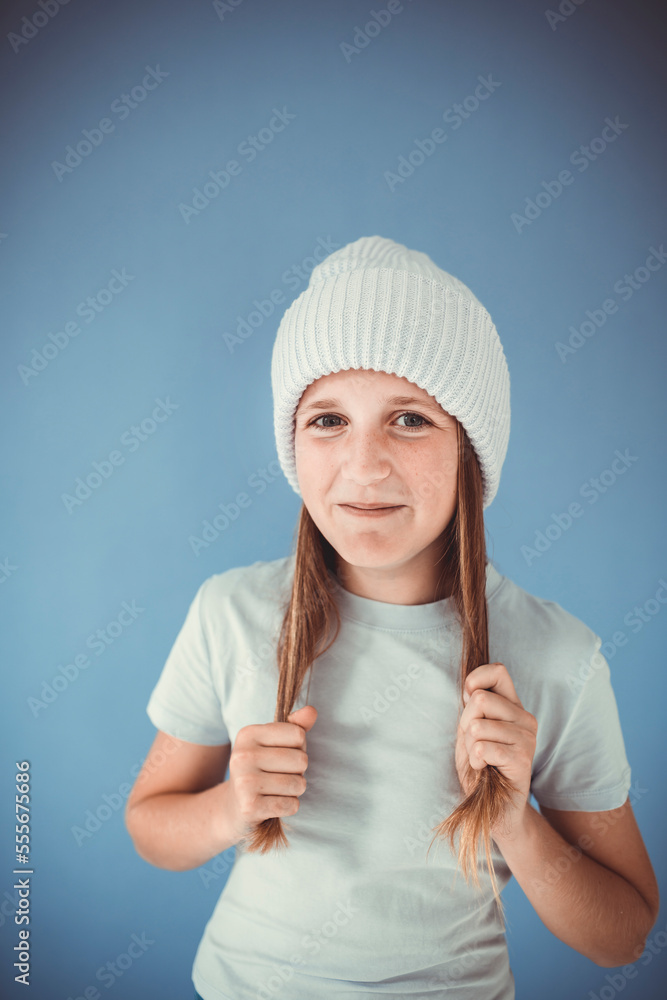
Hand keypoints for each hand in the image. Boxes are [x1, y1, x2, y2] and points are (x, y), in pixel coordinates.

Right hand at [227, 705, 317, 843]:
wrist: (232, 807)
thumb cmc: (260, 769)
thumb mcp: (273, 743)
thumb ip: (295, 726)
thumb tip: (312, 711)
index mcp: (248, 734)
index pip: (298, 734)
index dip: (299, 747)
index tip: (282, 755)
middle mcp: (243, 755)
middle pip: (301, 760)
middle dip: (298, 771)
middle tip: (279, 776)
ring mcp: (244, 782)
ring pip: (298, 784)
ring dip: (294, 790)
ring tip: (276, 790)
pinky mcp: (249, 807)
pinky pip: (291, 805)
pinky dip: (288, 806)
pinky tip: (273, 804)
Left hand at [454, 663, 536, 840]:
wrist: (495, 809)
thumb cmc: (481, 768)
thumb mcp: (470, 731)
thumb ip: (473, 708)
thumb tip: (471, 690)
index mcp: (513, 707)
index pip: (498, 671)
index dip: (474, 680)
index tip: (468, 702)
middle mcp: (525, 719)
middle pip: (480, 699)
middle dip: (466, 723)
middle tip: (475, 744)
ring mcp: (527, 739)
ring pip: (477, 726)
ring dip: (470, 747)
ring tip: (482, 760)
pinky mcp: (522, 760)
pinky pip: (482, 748)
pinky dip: (475, 761)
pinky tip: (485, 770)